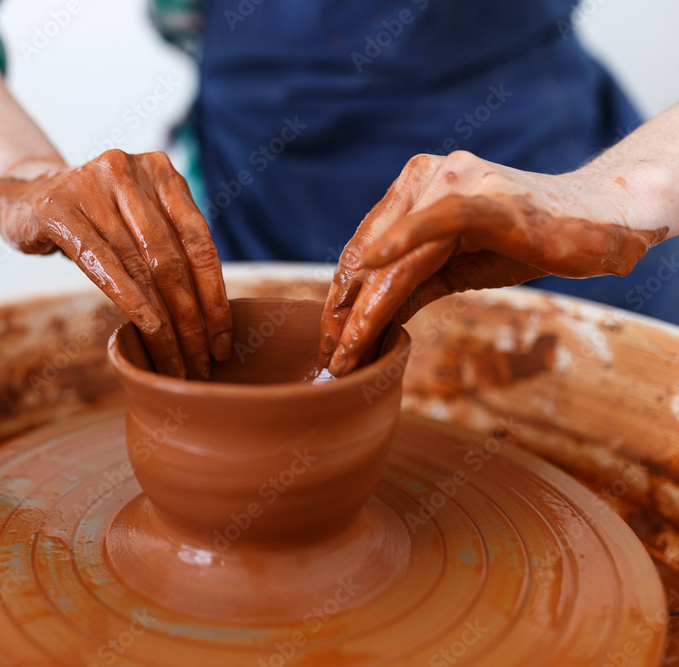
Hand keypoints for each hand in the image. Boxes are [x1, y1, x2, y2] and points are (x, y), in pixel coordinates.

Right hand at [0, 149, 231, 378]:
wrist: (23, 197)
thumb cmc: (93, 219)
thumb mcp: (136, 220)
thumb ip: (172, 247)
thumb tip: (213, 315)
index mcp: (159, 170)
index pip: (199, 241)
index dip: (215, 296)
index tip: (223, 340)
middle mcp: (128, 169)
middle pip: (172, 259)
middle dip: (191, 320)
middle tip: (200, 363)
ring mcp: (90, 185)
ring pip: (140, 268)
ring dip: (163, 325)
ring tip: (175, 362)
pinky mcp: (57, 209)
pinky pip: (102, 264)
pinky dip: (130, 302)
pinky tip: (149, 331)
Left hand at [319, 151, 667, 375]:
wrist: (598, 222)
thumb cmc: (526, 242)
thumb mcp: (455, 268)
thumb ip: (412, 285)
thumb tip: (368, 323)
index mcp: (413, 189)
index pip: (363, 249)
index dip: (341, 298)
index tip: (328, 341)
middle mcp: (426, 177)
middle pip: (370, 255)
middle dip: (346, 312)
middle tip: (332, 358)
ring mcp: (455, 182)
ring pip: (395, 253)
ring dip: (366, 307)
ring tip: (349, 350)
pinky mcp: (486, 197)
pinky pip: (436, 221)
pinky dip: (400, 242)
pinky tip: (370, 269)